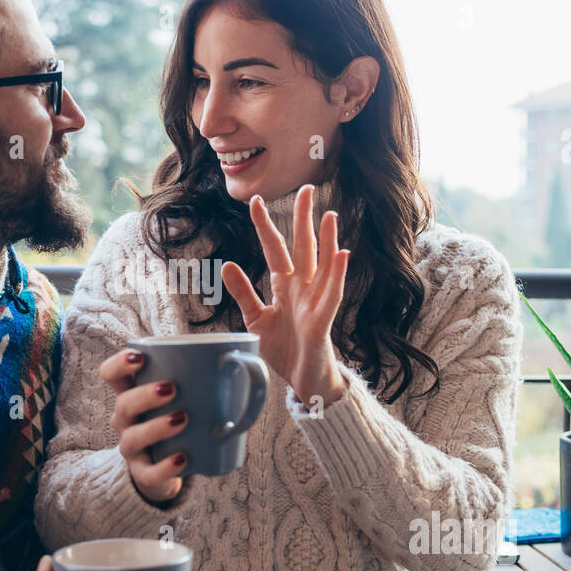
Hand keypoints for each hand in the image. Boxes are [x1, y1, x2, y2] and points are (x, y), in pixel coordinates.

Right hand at [99, 349, 188, 502]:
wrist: (168, 464)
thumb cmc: (178, 416)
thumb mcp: (182, 395)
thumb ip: (203, 376)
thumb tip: (243, 359)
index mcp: (132, 393)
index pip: (111, 375)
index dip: (119, 364)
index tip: (140, 357)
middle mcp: (126, 420)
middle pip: (123, 405)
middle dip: (145, 395)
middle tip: (172, 388)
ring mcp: (133, 448)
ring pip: (132, 438)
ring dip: (155, 427)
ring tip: (182, 418)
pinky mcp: (144, 473)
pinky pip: (148, 474)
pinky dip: (165, 467)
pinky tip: (182, 457)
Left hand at [221, 184, 349, 406]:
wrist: (302, 382)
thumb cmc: (284, 349)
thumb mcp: (255, 319)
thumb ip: (243, 292)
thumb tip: (227, 263)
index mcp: (285, 287)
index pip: (275, 250)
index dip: (266, 227)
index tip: (255, 202)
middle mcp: (303, 289)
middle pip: (303, 248)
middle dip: (304, 220)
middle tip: (307, 189)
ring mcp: (315, 303)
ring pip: (323, 265)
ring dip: (327, 241)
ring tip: (329, 215)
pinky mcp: (323, 322)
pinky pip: (332, 295)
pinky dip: (337, 275)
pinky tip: (342, 254)